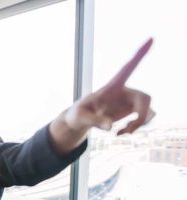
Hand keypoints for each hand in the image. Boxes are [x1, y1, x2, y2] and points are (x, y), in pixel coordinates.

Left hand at [51, 38, 154, 152]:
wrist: (78, 121)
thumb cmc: (77, 115)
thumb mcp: (80, 118)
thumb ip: (94, 121)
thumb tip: (111, 126)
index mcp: (111, 86)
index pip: (128, 68)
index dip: (140, 54)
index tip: (151, 38)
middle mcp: (124, 91)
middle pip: (145, 98)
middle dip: (141, 117)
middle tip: (128, 130)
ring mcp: (129, 100)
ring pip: (148, 110)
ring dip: (139, 124)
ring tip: (121, 132)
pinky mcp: (131, 110)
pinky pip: (144, 118)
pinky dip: (136, 127)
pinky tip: (120, 132)